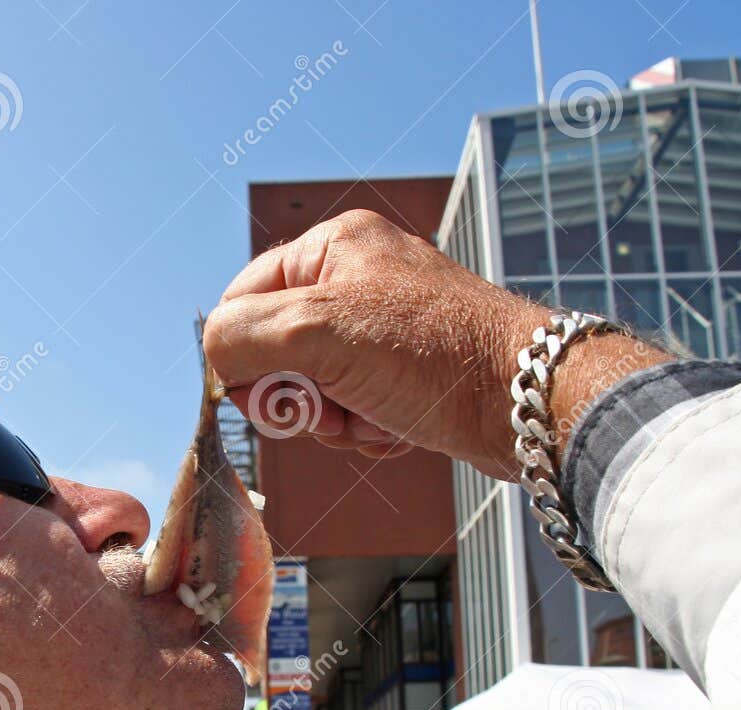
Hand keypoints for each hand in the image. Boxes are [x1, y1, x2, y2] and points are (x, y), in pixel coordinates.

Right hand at [203, 209, 667, 477]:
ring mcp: (382, 331)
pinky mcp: (405, 375)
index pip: (243, 300)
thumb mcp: (319, 330)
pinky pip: (352, 410)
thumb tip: (213, 357)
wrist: (527, 402)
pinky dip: (363, 430)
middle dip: (296, 394)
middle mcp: (357, 280)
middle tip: (327, 406)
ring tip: (371, 418)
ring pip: (312, 389)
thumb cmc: (433, 353)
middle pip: (275, 350)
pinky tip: (394, 430)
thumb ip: (244, 336)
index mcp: (333, 247)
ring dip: (332, 420)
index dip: (241, 354)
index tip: (259, 391)